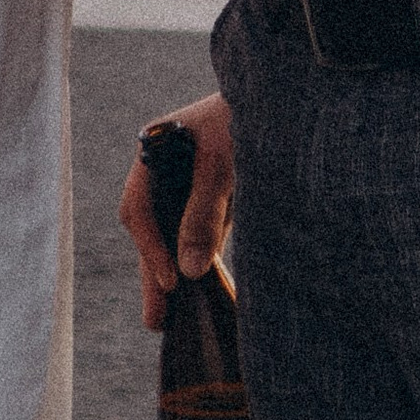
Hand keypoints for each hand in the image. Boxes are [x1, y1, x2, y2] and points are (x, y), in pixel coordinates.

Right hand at [119, 92, 233, 329]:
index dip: (151, 247)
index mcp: (156, 152)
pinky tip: (202, 292)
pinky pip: (199, 234)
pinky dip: (199, 261)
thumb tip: (189, 270)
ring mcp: (188, 185)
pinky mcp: (213, 197)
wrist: (280, 98)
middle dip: (155, 273)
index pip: (139, 208)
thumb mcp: (222, 162)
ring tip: (169, 321)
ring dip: (174, 274)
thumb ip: (203, 213)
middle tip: (156, 321)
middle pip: (153, 230)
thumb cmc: (243, 118)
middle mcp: (167, 172)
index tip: (172, 280)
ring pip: (174, 236)